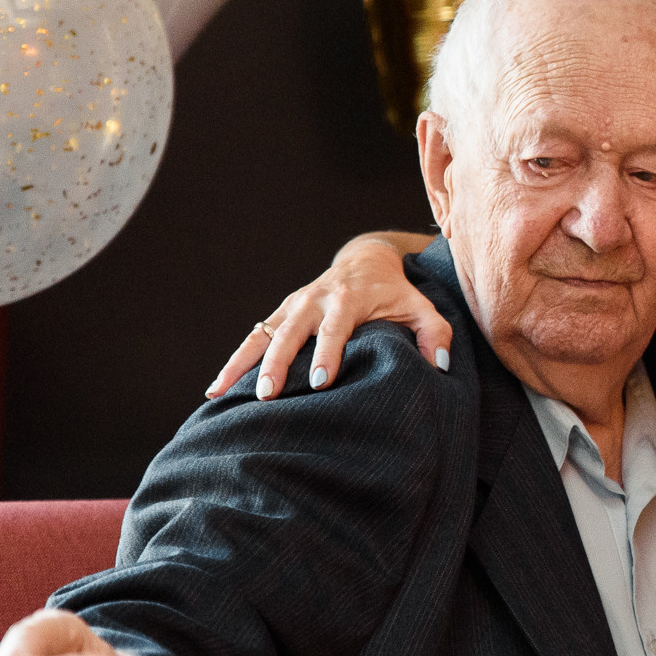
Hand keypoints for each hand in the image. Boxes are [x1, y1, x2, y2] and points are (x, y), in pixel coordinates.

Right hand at [206, 234, 451, 398]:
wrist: (366, 260)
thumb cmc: (396, 292)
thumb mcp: (421, 307)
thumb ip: (436, 333)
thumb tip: (439, 366)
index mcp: (349, 298)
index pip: (336, 328)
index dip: (328, 354)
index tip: (323, 382)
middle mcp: (315, 299)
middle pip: (291, 332)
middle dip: (279, 364)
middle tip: (269, 395)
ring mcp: (293, 305)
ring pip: (263, 334)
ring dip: (244, 364)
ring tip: (221, 393)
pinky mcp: (280, 312)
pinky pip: (253, 337)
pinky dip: (235, 361)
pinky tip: (216, 389)